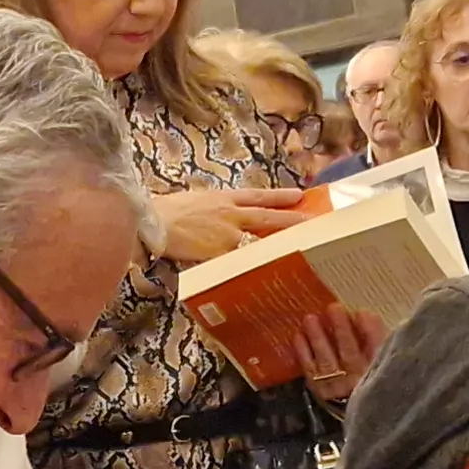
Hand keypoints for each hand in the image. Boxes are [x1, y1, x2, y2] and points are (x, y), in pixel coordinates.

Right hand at [149, 188, 310, 264]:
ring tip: (303, 249)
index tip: (301, 195)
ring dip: (281, 244)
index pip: (258, 195)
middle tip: (315, 222)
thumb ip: (214, 207)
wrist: (152, 222)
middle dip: (293, 219)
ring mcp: (227, 234)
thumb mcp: (195, 201)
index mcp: (224, 198)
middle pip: (268, 217)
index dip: (281, 195)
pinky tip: (270, 273)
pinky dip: (254, 265)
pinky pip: (242, 260)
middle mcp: (231, 214)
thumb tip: (222, 213)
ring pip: (261, 240)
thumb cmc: (166, 211)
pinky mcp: (220, 254)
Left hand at [293, 308, 386, 402]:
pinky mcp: (322, 390)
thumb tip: (364, 314)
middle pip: (350, 354)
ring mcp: (338, 387)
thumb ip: (375, 335)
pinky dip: (304, 352)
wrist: (361, 405)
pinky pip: (311, 370)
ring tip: (310, 319)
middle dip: (342, 331)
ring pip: (328, 361)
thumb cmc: (371, 368)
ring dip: (318, 338)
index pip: (377, 350)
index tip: (362, 313)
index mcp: (380, 369)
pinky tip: (298, 335)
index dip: (370, 331)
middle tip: (334, 308)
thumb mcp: (382, 352)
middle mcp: (359, 380)